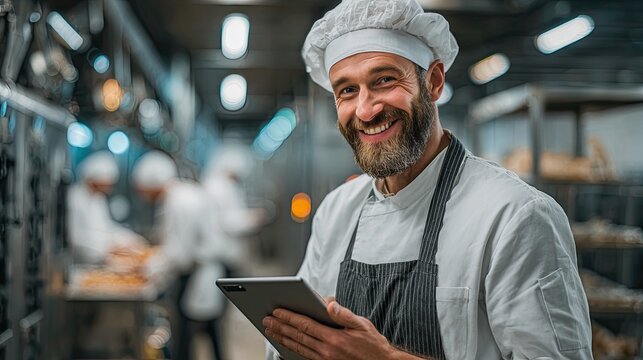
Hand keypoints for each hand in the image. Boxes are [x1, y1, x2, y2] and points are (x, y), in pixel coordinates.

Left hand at [263, 300, 402, 359]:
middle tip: (266, 320)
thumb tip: (329, 303)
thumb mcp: (362, 324)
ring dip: (282, 338)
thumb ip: (343, 314)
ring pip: (298, 347)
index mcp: (334, 338)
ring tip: (270, 331)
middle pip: (297, 336)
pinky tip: (283, 347)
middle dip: (280, 327)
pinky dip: (291, 351)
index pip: (305, 325)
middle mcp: (326, 351)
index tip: (277, 311)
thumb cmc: (372, 344)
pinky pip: (304, 357)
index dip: (289, 317)